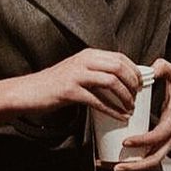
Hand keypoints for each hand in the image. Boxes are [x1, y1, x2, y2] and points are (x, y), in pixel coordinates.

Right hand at [17, 48, 141, 121]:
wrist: (28, 91)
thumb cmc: (54, 84)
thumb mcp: (77, 71)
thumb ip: (95, 71)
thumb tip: (120, 80)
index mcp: (88, 54)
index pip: (119, 57)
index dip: (134, 70)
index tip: (141, 84)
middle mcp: (83, 61)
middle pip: (118, 67)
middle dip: (133, 83)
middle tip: (137, 97)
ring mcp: (76, 74)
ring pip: (111, 81)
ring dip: (125, 97)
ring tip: (130, 108)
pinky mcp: (69, 91)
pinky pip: (98, 100)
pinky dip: (112, 110)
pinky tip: (119, 117)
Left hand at [113, 58, 170, 170]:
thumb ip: (165, 68)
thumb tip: (151, 68)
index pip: (157, 138)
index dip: (142, 142)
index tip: (125, 142)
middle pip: (153, 160)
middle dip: (134, 166)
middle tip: (115, 167)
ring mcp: (167, 145)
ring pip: (150, 162)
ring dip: (130, 167)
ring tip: (108, 166)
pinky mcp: (162, 146)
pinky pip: (148, 158)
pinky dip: (133, 162)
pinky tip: (114, 160)